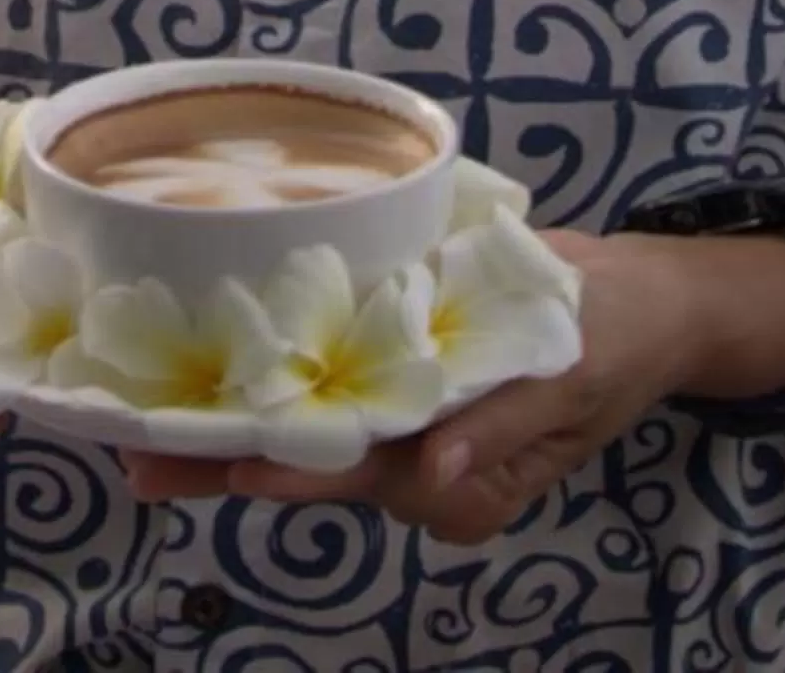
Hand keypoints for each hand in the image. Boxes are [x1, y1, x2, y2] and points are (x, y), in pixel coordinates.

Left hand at [121, 229, 712, 541]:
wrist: (645, 301)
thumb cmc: (608, 336)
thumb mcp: (567, 380)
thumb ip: (498, 432)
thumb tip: (433, 482)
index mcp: (457, 475)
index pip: (356, 475)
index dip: (284, 469)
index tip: (223, 463)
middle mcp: (420, 464)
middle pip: (312, 464)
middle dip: (225, 463)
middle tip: (139, 462)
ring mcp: (407, 426)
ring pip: (310, 434)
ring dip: (232, 426)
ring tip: (143, 417)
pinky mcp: (402, 380)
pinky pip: (333, 392)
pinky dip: (272, 386)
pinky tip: (208, 374)